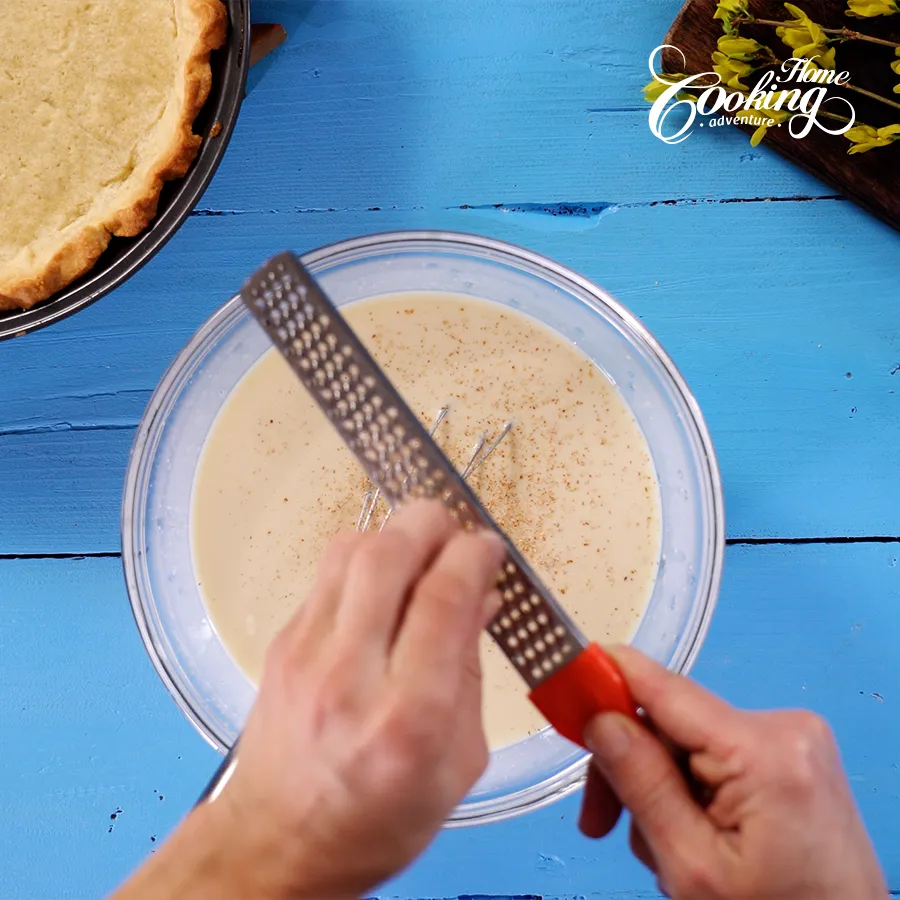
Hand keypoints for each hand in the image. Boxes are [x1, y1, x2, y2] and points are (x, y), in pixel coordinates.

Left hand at [205, 500, 504, 898]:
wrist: (278, 844)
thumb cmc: (376, 821)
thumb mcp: (458, 764)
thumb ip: (471, 672)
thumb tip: (482, 596)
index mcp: (407, 719)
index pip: (443, 599)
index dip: (474, 554)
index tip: (488, 547)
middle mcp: (349, 676)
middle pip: (388, 553)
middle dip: (432, 522)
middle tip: (454, 531)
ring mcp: (304, 654)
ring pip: (350, 548)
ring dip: (395, 534)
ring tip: (420, 554)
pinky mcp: (280, 642)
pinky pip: (327, 572)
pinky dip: (364, 561)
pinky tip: (383, 587)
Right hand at [579, 646, 886, 899]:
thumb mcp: (692, 865)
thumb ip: (642, 784)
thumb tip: (599, 719)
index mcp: (764, 750)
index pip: (663, 688)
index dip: (604, 677)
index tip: (559, 677)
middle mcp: (783, 727)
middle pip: (668, 722)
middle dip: (628, 767)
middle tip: (598, 824)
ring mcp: (792, 740)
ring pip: (686, 742)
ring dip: (658, 787)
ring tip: (662, 852)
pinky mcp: (791, 755)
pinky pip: (714, 754)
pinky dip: (689, 790)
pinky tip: (691, 837)